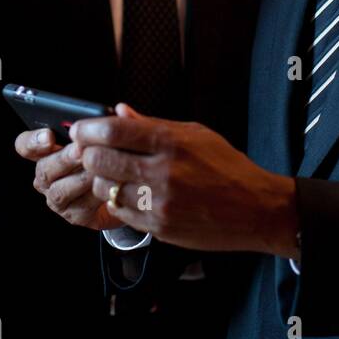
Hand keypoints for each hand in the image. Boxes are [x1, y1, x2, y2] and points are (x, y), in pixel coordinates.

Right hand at [15, 127, 120, 230]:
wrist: (127, 191)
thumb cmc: (112, 158)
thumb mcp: (109, 138)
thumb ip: (111, 123)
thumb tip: (120, 110)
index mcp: (46, 152)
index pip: (25, 145)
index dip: (33, 140)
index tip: (49, 135)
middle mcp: (47, 176)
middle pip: (43, 168)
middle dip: (63, 159)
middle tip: (81, 150)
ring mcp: (57, 198)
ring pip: (59, 190)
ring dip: (79, 179)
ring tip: (98, 170)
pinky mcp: (73, 216)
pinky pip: (79, 207)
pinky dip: (94, 196)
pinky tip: (107, 187)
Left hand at [71, 104, 298, 254]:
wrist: (256, 210)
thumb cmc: (228, 169)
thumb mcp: (195, 134)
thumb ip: (152, 124)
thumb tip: (120, 111)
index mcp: (172, 142)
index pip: (113, 131)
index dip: (89, 128)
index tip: (82, 129)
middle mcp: (163, 172)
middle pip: (100, 160)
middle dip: (89, 154)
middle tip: (90, 151)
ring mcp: (159, 203)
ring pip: (105, 189)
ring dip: (102, 180)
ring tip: (114, 174)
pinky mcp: (159, 227)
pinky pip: (121, 212)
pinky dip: (118, 201)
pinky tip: (130, 193)